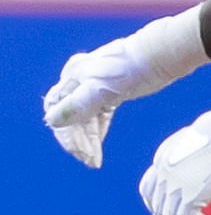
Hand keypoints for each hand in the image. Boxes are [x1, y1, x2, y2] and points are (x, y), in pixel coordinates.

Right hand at [46, 11, 209, 166]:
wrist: (161, 55)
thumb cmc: (132, 68)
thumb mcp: (100, 90)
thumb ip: (76, 105)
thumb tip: (52, 120)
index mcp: (71, 76)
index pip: (57, 110)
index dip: (65, 133)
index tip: (77, 152)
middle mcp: (77, 81)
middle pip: (70, 116)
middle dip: (78, 139)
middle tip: (89, 159)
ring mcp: (93, 85)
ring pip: (84, 117)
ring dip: (88, 138)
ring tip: (94, 159)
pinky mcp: (108, 91)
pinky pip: (96, 115)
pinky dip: (97, 130)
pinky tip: (98, 144)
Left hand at [142, 110, 210, 214]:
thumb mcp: (196, 139)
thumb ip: (187, 153)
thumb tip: (194, 155)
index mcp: (163, 159)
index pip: (148, 188)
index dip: (154, 204)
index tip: (163, 213)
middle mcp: (162, 173)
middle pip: (157, 205)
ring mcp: (174, 185)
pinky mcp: (190, 196)